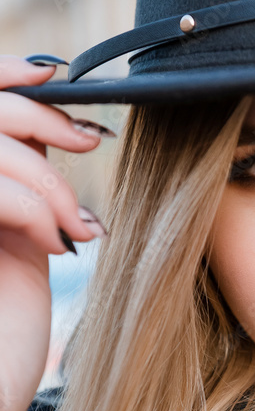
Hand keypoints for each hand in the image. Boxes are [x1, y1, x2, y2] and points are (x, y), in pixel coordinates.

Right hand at [0, 55, 110, 410]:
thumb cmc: (4, 335)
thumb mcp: (17, 242)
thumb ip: (20, 184)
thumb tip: (50, 126)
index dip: (3, 75)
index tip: (54, 75)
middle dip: (41, 116)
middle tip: (90, 140)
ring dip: (52, 182)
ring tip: (79, 226)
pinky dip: (40, 208)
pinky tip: (63, 245)